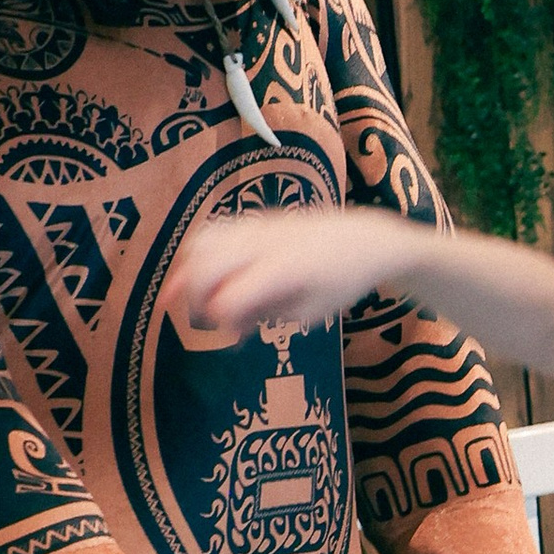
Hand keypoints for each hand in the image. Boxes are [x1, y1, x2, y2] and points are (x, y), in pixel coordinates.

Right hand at [165, 204, 419, 351]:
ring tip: (197, 295)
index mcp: (284, 272)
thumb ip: (265, 316)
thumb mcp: (309, 312)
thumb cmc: (340, 283)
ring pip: (202, 241)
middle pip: (205, 265)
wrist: (362, 239)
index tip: (232, 334)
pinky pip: (213, 230)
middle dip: (194, 296)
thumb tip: (227, 325)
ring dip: (191, 271)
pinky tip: (210, 275)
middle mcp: (265, 244)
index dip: (220, 319)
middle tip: (205, 319)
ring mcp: (257, 227)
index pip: (231, 297)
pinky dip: (201, 253)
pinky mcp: (254, 219)